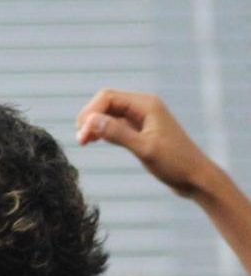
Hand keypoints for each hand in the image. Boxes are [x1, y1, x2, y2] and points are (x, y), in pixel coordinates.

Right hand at [75, 90, 219, 197]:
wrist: (195, 177)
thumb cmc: (175, 163)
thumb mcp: (144, 149)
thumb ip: (117, 133)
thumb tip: (90, 121)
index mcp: (146, 105)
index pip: (107, 97)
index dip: (90, 113)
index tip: (82, 135)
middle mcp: (143, 107)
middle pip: (106, 102)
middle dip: (90, 118)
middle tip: (81, 140)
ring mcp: (142, 118)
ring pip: (109, 113)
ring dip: (94, 124)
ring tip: (84, 142)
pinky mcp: (140, 130)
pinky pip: (115, 123)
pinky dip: (102, 130)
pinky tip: (94, 141)